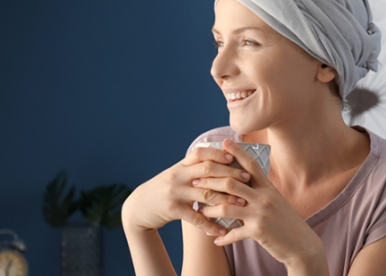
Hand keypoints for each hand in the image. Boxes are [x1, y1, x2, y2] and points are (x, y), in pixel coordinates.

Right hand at [121, 145, 251, 236]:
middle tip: (247, 179)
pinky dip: (210, 225)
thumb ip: (194, 168)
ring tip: (242, 204)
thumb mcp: (176, 174)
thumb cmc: (164, 189)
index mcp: (181, 166)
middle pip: (207, 170)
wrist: (138, 207)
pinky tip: (222, 231)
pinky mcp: (173, 210)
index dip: (218, 153)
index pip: (201, 153)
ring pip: (206, 193)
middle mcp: (178, 176)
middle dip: (230, 174)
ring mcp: (175, 193)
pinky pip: (196, 218)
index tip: (234, 157)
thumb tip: (220, 158)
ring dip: (226, 199)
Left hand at [193, 139, 324, 267]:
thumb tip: (244, 183)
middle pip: (232, 183)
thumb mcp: (277, 201)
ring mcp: (260, 214)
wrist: (302, 244)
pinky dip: (223, 237)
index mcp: (268, 188)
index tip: (224, 142)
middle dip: (210, 181)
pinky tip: (215, 239)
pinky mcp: (258, 232)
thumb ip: (261, 191)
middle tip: (196, 181)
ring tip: (201, 211)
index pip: (251, 165)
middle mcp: (264, 198)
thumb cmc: (287, 222)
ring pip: (226, 207)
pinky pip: (233, 233)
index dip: (237, 152)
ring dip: (210, 209)